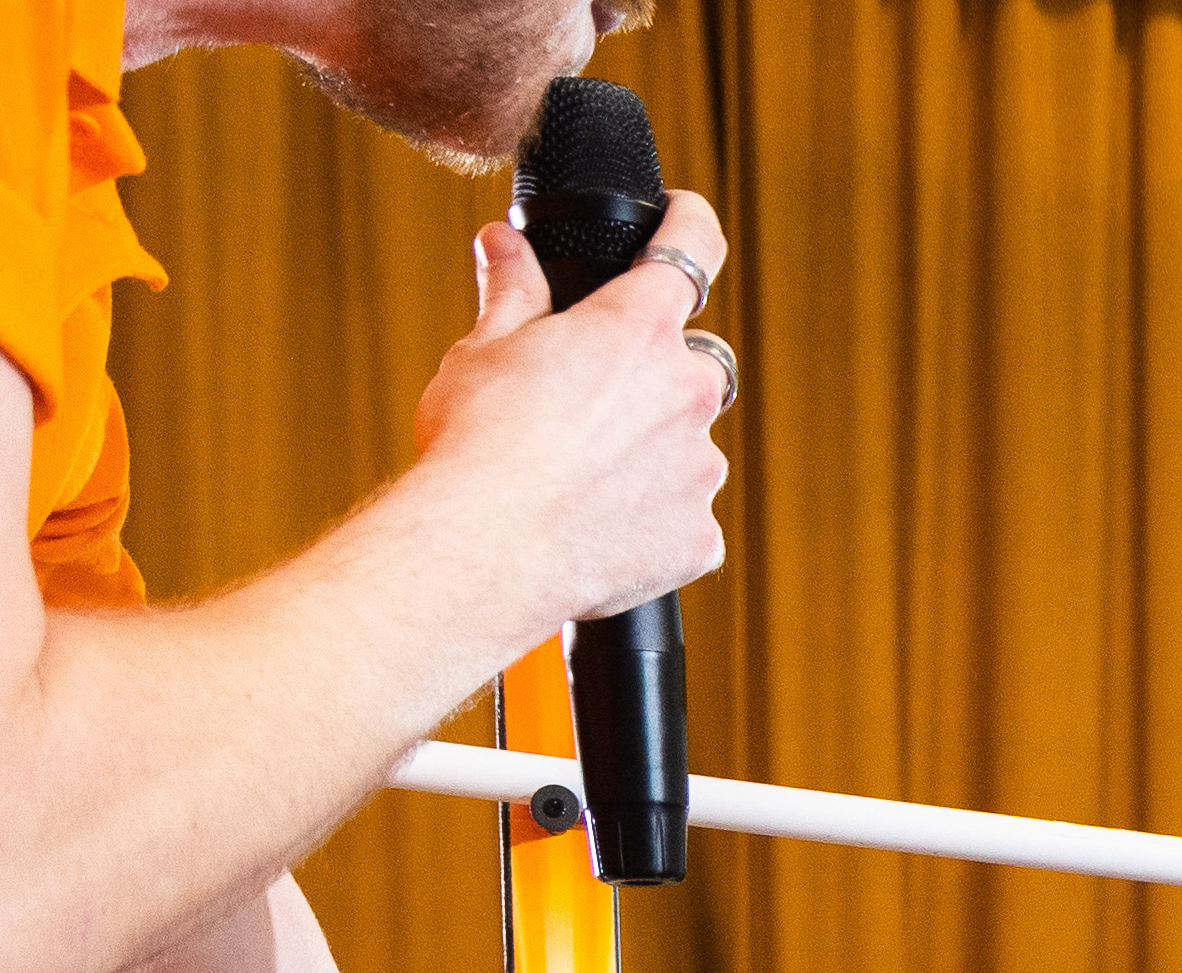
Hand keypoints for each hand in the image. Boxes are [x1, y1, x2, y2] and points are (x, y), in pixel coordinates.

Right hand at [414, 193, 734, 633]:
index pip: (690, 248)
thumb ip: (512, 290)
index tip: (685, 216)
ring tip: (585, 478)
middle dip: (665, 372)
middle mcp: (687, 390)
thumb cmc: (479, 441)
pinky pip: (687, 521)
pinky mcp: (699, 536)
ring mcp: (700, 467)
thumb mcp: (485, 348)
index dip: (691, 222)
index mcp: (637, 326)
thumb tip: (502, 242)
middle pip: (702, 362)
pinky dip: (655, 521)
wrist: (487, 548)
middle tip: (605, 397)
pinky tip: (600, 530)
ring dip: (656, 452)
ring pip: (694, 447)